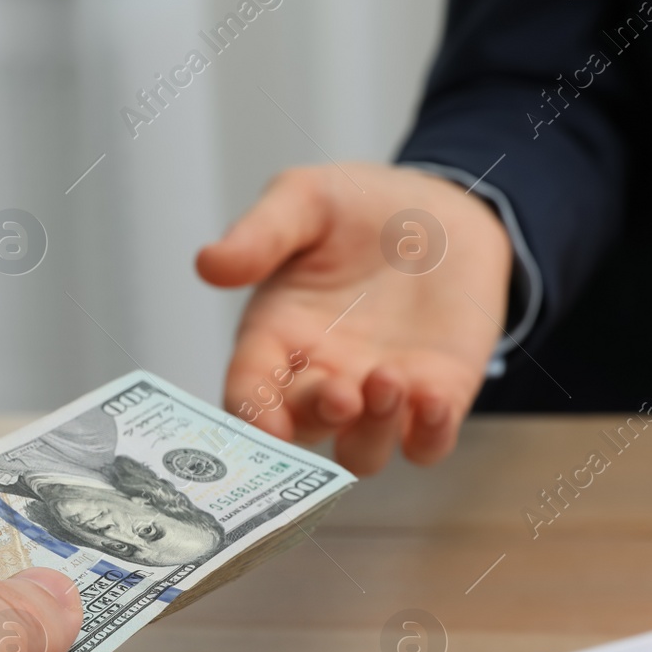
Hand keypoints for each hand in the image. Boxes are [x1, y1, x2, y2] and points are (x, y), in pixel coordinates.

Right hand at [197, 163, 511, 473]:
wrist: (443, 207)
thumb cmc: (359, 208)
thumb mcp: (304, 200)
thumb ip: (261, 234)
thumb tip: (208, 264)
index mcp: (276, 337)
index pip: (249, 390)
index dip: (253, 414)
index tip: (266, 426)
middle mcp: (320, 377)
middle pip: (302, 430)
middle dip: (315, 420)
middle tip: (338, 394)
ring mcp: (376, 396)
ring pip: (362, 451)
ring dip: (372, 432)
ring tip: (388, 379)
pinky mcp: (433, 397)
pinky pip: (427, 444)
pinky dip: (430, 436)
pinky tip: (434, 400)